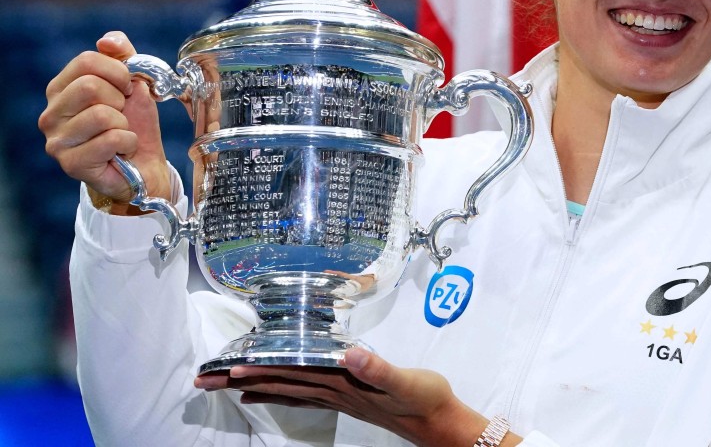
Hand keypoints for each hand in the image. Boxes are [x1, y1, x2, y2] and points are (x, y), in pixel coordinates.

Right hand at [38, 31, 169, 213]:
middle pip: (90, 86)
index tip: (127, 88)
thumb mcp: (132, 83)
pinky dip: (128, 142)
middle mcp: (51, 114)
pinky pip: (112, 139)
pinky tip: (122, 151)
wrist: (144, 165)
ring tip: (120, 133)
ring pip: (102, 115)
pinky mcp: (71, 164)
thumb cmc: (134, 123)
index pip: (86, 60)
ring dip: (124, 124)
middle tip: (123, 114)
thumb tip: (108, 40)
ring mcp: (57, 141)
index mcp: (60, 88)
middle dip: (120, 100)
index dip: (118, 72)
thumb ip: (122, 55)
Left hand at [194, 348, 521, 446]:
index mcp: (344, 382)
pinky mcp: (347, 397)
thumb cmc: (423, 397)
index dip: (263, 370)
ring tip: (226, 385)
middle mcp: (334, 391)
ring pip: (288, 389)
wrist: (437, 420)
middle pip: (281, 384)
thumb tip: (351, 354)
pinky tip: (267, 395)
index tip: (231, 367)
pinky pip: (304, 395)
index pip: (294, 374)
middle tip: (209, 380)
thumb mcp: (405, 380)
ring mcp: (338, 396)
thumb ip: (378, 367)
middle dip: (245, 380)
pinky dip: (281, 393)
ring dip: (256, 386)